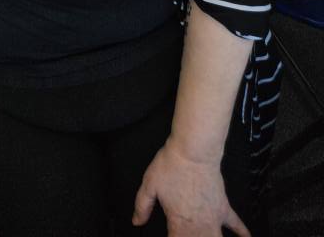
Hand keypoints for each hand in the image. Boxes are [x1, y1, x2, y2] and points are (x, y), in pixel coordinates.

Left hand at [133, 140, 249, 235]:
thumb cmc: (171, 165)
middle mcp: (198, 225)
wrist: (194, 150)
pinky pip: (236, 224)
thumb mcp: (149, 185)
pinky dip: (242, 234)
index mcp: (179, 223)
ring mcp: (213, 218)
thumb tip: (136, 221)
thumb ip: (142, 206)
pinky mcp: (223, 207)